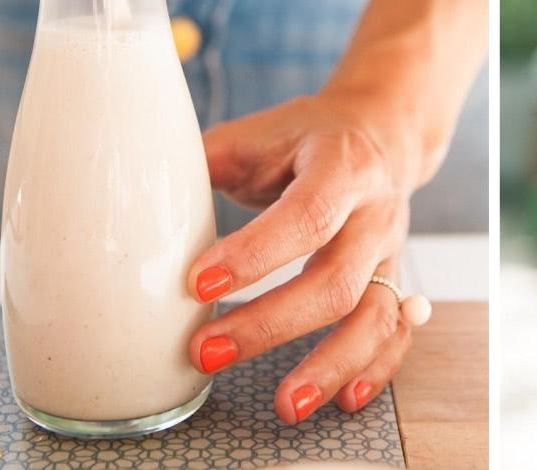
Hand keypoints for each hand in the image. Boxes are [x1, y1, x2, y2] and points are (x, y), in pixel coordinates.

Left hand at [184, 94, 422, 423]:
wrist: (377, 132)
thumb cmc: (305, 138)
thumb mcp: (258, 133)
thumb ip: (208, 163)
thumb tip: (142, 203)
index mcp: (341, 164)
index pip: (306, 215)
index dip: (255, 255)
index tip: (198, 284)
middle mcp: (374, 211)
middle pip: (336, 280)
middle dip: (271, 324)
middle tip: (206, 350)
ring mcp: (390, 250)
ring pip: (373, 316)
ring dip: (330, 365)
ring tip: (284, 404)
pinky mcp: (393, 279)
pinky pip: (394, 331)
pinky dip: (375, 369)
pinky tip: (343, 400)